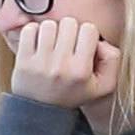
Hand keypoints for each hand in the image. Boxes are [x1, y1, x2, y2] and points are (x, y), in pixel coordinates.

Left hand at [5, 16, 119, 108]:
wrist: (41, 112)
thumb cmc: (72, 94)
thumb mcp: (103, 85)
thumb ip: (112, 59)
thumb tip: (100, 40)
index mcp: (81, 70)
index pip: (89, 29)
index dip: (87, 34)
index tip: (81, 44)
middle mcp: (61, 65)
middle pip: (69, 23)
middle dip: (69, 31)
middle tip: (65, 44)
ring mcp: (40, 62)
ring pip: (49, 24)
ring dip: (51, 31)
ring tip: (52, 44)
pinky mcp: (23, 60)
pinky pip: (29, 30)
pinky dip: (33, 32)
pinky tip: (38, 44)